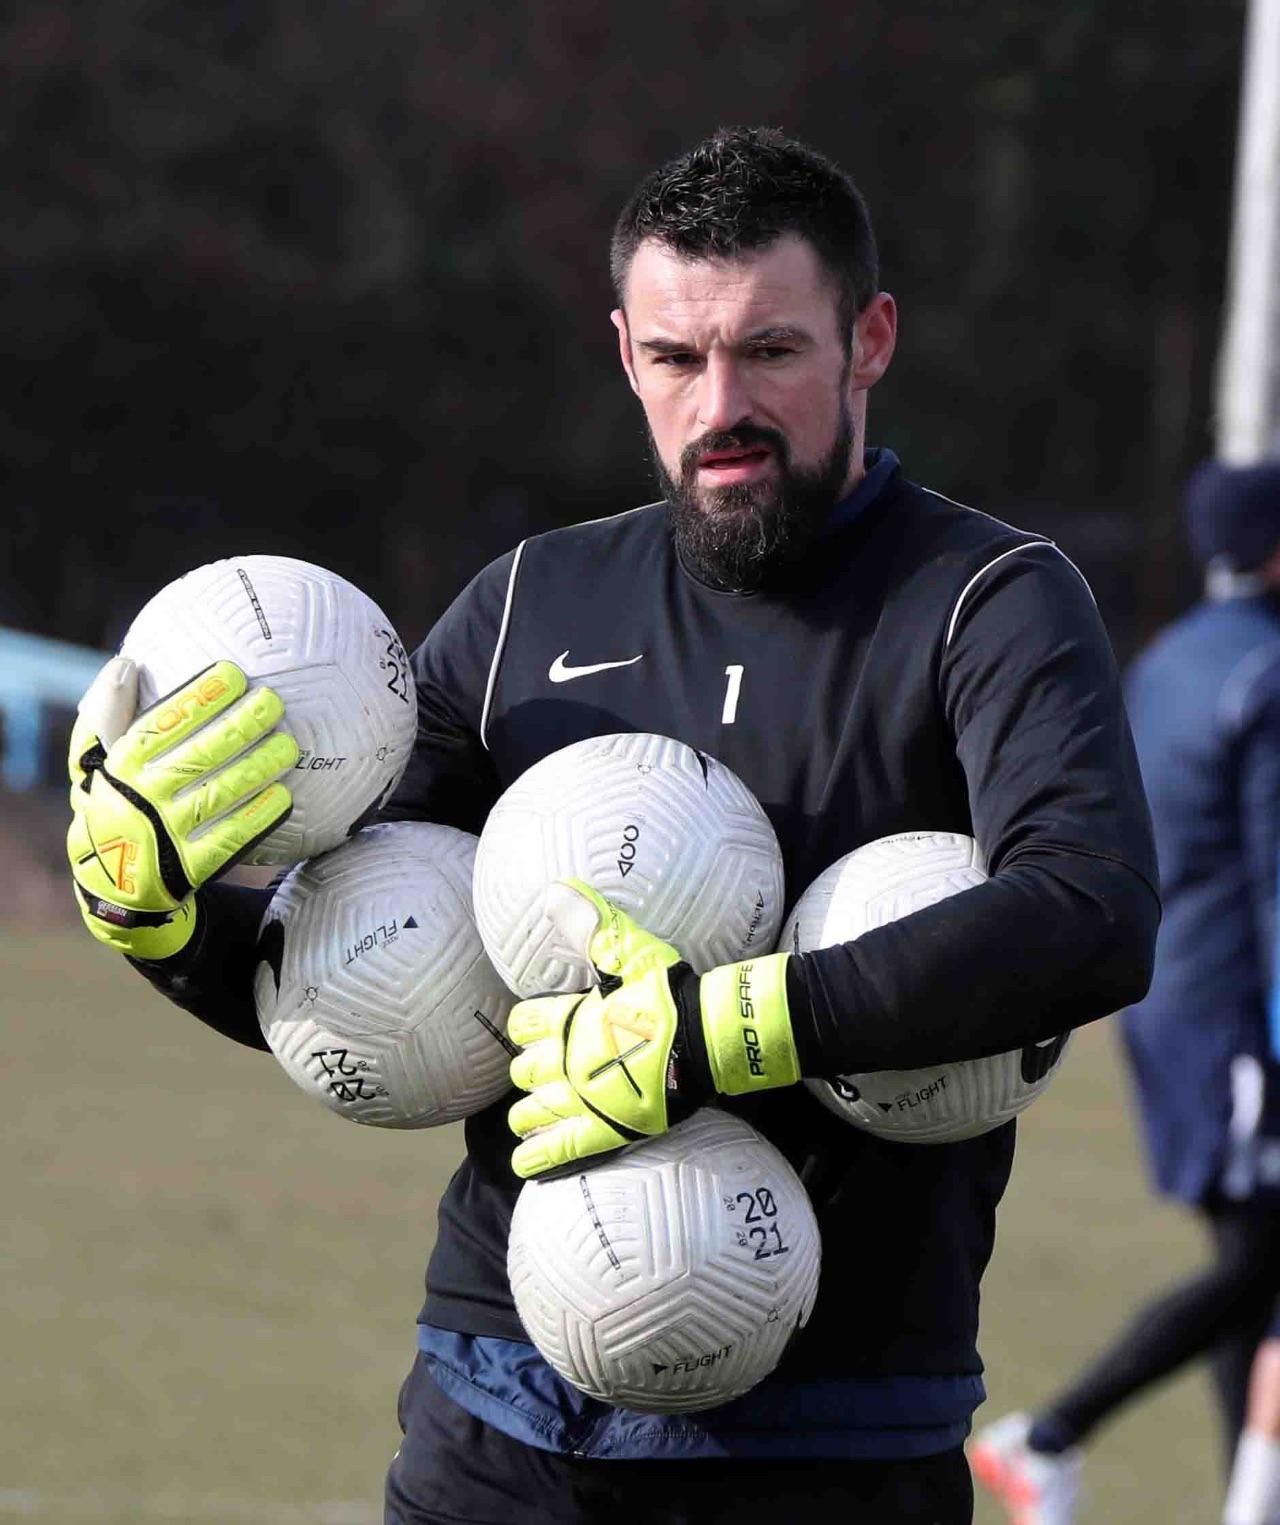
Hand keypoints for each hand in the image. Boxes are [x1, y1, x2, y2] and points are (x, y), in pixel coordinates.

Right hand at [67, 657, 297, 958]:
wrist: (110, 883)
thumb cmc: (112, 802)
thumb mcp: (92, 760)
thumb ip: (108, 712)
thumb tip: (126, 663)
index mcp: (118, 766)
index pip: (161, 724)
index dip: (199, 697)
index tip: (234, 673)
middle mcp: (139, 799)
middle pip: (200, 755)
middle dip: (242, 724)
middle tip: (274, 701)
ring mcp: (164, 835)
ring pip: (221, 794)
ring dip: (259, 766)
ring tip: (289, 745)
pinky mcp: (188, 869)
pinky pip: (230, 838)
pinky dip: (258, 815)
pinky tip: (284, 795)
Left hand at [507, 880, 798, 1178]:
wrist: (712, 1037)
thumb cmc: (672, 993)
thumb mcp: (631, 951)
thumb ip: (591, 924)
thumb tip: (555, 889)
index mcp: (571, 1018)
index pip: (525, 1023)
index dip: (528, 1026)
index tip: (535, 1029)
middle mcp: (569, 1060)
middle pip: (525, 1070)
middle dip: (528, 1071)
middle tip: (539, 1072)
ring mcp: (585, 1098)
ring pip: (533, 1111)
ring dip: (527, 1112)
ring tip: (528, 1116)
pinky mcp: (607, 1128)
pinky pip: (562, 1148)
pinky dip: (538, 1157)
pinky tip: (523, 1162)